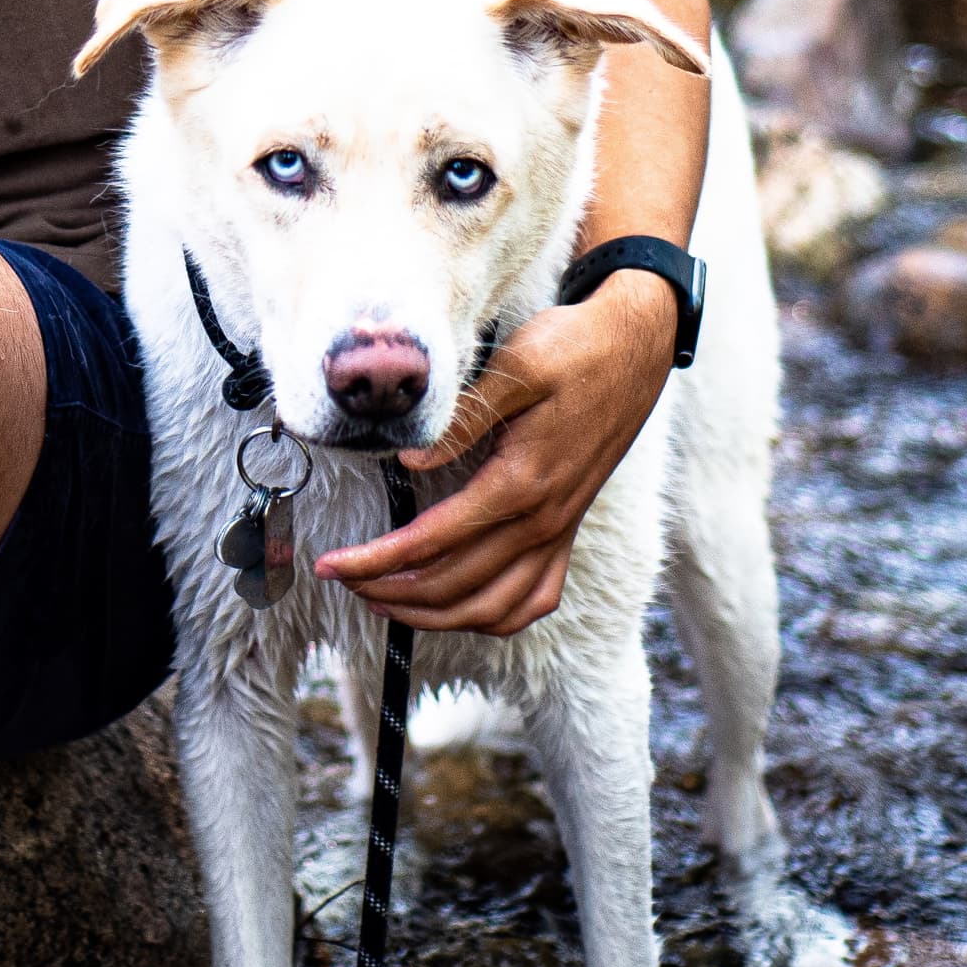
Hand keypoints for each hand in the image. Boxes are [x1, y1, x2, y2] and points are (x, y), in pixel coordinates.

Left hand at [311, 273, 676, 635]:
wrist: (636, 349)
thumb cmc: (573, 350)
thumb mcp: (516, 367)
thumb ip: (463, 421)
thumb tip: (410, 461)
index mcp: (521, 482)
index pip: (432, 542)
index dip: (376, 560)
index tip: (331, 565)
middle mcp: (543, 520)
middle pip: (454, 585)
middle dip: (389, 589)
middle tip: (341, 579)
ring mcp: (560, 531)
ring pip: (493, 609)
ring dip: (434, 616)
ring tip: (385, 599)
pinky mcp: (569, 530)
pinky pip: (534, 600)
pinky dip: (493, 617)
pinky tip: (461, 609)